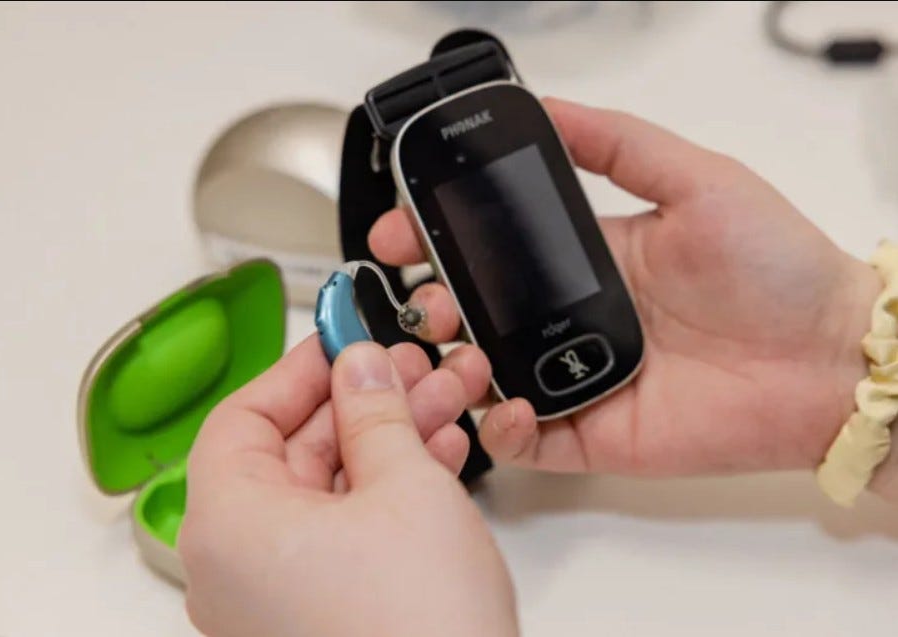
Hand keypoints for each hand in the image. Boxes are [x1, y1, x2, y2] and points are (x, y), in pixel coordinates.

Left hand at [180, 337, 516, 636]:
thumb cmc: (418, 633)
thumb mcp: (405, 487)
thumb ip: (376, 413)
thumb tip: (361, 365)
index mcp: (229, 526)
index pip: (243, 416)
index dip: (299, 369)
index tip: (344, 338)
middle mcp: (235, 568)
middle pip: (290, 452)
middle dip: (360, 403)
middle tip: (409, 368)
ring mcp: (275, 600)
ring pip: (326, 492)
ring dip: (384, 442)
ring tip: (442, 403)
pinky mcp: (317, 619)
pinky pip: (342, 535)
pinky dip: (385, 493)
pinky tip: (436, 458)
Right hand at [369, 97, 882, 477]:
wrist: (829, 359)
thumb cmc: (778, 267)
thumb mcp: (697, 180)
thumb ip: (619, 144)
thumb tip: (547, 108)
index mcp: (590, 256)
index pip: (494, 248)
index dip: (441, 237)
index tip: (404, 226)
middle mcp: (573, 316)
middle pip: (477, 313)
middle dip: (431, 299)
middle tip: (417, 289)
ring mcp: (576, 376)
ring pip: (486, 377)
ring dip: (450, 362)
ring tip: (448, 340)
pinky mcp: (592, 433)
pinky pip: (526, 440)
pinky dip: (498, 430)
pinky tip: (499, 402)